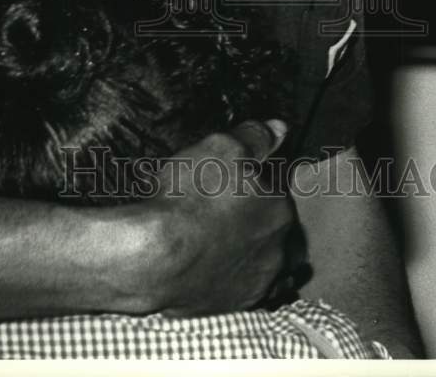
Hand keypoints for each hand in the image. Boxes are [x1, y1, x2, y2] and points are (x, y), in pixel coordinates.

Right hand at [146, 119, 305, 314]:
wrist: (155, 257)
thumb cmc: (187, 200)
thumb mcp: (220, 147)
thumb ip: (253, 137)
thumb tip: (277, 128)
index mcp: (280, 209)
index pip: (275, 189)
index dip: (253, 182)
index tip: (230, 181)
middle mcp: (278, 250)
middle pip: (273, 227)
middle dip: (256, 217)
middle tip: (224, 209)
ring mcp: (257, 283)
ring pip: (263, 261)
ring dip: (249, 249)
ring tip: (221, 238)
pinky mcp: (233, 306)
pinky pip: (242, 287)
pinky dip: (233, 275)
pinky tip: (214, 264)